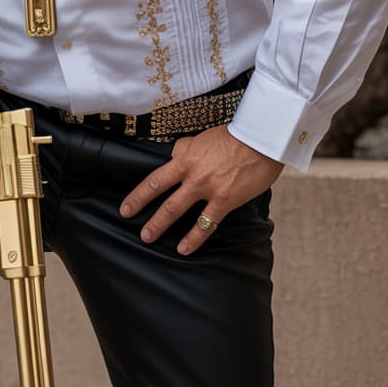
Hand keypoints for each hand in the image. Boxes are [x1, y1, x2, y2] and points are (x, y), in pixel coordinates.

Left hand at [118, 125, 282, 255]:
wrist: (260, 140)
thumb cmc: (234, 138)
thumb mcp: (202, 139)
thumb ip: (187, 149)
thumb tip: (175, 154)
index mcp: (185, 158)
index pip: (155, 180)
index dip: (138, 196)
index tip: (127, 208)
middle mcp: (192, 175)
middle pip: (162, 199)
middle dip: (147, 215)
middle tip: (137, 228)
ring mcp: (208, 189)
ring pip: (177, 211)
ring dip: (160, 226)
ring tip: (150, 238)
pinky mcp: (225, 200)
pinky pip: (206, 224)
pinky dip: (194, 238)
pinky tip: (185, 248)